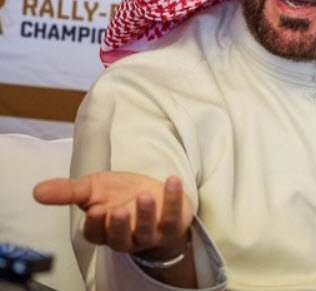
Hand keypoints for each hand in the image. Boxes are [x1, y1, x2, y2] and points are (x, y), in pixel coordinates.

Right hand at [33, 172, 192, 258]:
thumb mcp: (94, 189)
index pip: (96, 234)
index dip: (96, 225)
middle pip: (120, 238)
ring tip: (144, 196)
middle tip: (118, 210)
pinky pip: (173, 215)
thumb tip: (37, 191)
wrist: (156, 196)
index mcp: (104, 230)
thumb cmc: (121, 194)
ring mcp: (151, 233)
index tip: (95, 211)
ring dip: (146, 214)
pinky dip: (173, 198)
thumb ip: (68, 191)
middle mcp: (127, 237)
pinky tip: (172, 181)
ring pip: (147, 230)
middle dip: (119, 225)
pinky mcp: (172, 225)